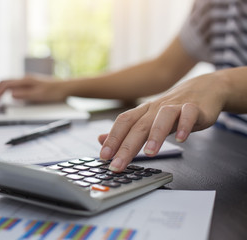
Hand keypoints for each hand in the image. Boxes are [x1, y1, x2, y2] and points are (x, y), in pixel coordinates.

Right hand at [0, 75, 67, 105]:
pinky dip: (5, 92)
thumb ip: (25, 94)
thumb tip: (11, 94)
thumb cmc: (55, 91)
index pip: (5, 85)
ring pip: (7, 85)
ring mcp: (26, 82)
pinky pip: (13, 87)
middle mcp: (24, 80)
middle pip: (3, 83)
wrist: (66, 88)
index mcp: (25, 80)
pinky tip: (5, 98)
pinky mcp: (29, 86)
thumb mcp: (40, 94)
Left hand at [99, 72, 229, 171]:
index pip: (123, 123)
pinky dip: (184, 126)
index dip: (112, 138)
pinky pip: (189, 115)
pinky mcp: (195, 108)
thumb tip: (101, 140)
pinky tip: (181, 140)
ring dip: (155, 135)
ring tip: (149, 153)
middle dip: (126, 147)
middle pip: (139, 126)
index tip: (104, 156)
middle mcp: (156, 108)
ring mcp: (176, 106)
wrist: (204, 89)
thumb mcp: (147, 119)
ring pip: (162, 117)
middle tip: (118, 165)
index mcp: (143, 112)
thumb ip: (126, 131)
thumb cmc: (173, 108)